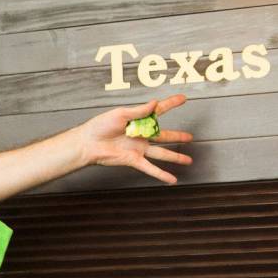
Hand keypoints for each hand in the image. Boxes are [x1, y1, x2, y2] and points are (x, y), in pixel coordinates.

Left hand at [76, 94, 193, 183]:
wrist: (88, 143)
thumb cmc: (100, 126)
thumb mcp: (120, 114)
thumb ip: (139, 111)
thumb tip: (155, 103)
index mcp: (139, 120)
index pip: (159, 111)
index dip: (171, 104)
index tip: (183, 98)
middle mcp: (141, 135)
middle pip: (164, 136)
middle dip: (177, 136)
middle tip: (190, 137)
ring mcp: (139, 148)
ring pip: (162, 153)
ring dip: (175, 157)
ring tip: (188, 160)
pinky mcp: (134, 160)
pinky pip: (150, 168)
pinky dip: (162, 174)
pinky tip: (172, 179)